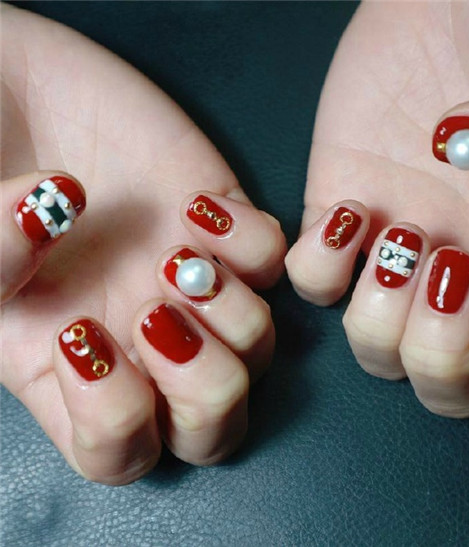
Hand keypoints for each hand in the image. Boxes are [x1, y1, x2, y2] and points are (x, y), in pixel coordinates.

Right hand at [0, 5, 285, 483]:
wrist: (21, 89)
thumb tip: (56, 213)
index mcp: (73, 367)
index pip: (122, 454)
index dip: (115, 418)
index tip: (81, 332)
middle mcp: (144, 340)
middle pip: (215, 426)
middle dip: (204, 386)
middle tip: (154, 313)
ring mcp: (192, 286)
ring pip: (259, 350)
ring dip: (230, 312)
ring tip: (177, 253)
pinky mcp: (226, 228)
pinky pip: (276, 262)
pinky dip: (250, 240)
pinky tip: (199, 206)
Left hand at [286, 3, 468, 415]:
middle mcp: (468, 277)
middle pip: (446, 386)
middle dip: (442, 349)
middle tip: (451, 262)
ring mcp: (399, 253)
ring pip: (375, 351)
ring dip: (382, 317)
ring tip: (404, 236)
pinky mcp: (342, 218)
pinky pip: (313, 284)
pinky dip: (322, 265)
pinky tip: (353, 212)